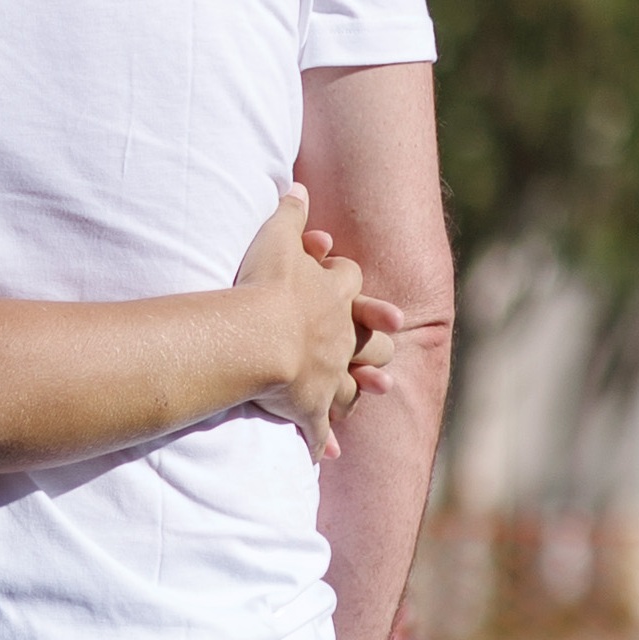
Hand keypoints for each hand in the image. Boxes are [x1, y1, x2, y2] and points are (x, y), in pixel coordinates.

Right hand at [235, 187, 369, 452]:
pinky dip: (322, 441)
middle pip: (370, 339)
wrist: (256, 337)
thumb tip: (297, 185)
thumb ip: (289, 212)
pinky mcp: (309, 406)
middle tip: (382, 354)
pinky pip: (317, 427)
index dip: (355, 285)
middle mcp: (340, 335)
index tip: (362, 292)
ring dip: (359, 390)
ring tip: (369, 395)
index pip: (349, 283)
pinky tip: (326, 454)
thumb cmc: (264, 285)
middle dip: (375, 345)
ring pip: (351, 384)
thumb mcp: (276, 237)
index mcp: (333, 293)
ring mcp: (328, 372)